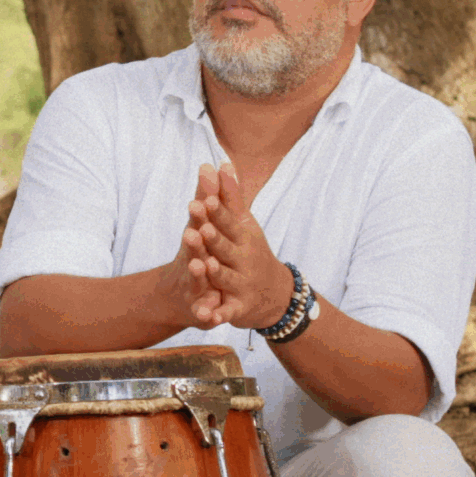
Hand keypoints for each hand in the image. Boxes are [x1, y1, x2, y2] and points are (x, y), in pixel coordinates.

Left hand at [180, 162, 295, 330]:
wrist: (275, 294)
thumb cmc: (252, 251)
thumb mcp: (244, 223)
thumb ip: (230, 195)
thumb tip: (222, 161)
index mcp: (243, 236)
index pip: (228, 221)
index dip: (216, 212)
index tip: (204, 198)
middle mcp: (244, 258)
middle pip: (226, 248)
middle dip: (214, 238)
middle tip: (199, 227)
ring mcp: (241, 283)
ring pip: (225, 278)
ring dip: (215, 272)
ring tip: (202, 263)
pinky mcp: (237, 307)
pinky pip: (226, 312)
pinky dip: (217, 314)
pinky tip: (206, 315)